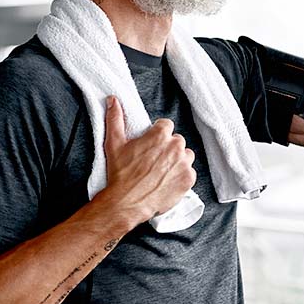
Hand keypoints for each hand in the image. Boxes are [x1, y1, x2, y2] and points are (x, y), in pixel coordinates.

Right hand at [99, 96, 195, 225]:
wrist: (127, 202)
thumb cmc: (120, 174)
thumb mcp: (114, 144)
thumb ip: (115, 119)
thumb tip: (113, 100)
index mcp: (160, 135)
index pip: (166, 125)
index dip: (158, 134)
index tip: (151, 144)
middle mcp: (175, 147)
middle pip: (176, 141)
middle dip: (168, 148)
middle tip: (154, 160)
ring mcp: (184, 163)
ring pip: (186, 155)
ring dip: (177, 160)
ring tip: (162, 170)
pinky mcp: (189, 179)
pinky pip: (190, 172)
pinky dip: (181, 176)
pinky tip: (167, 181)